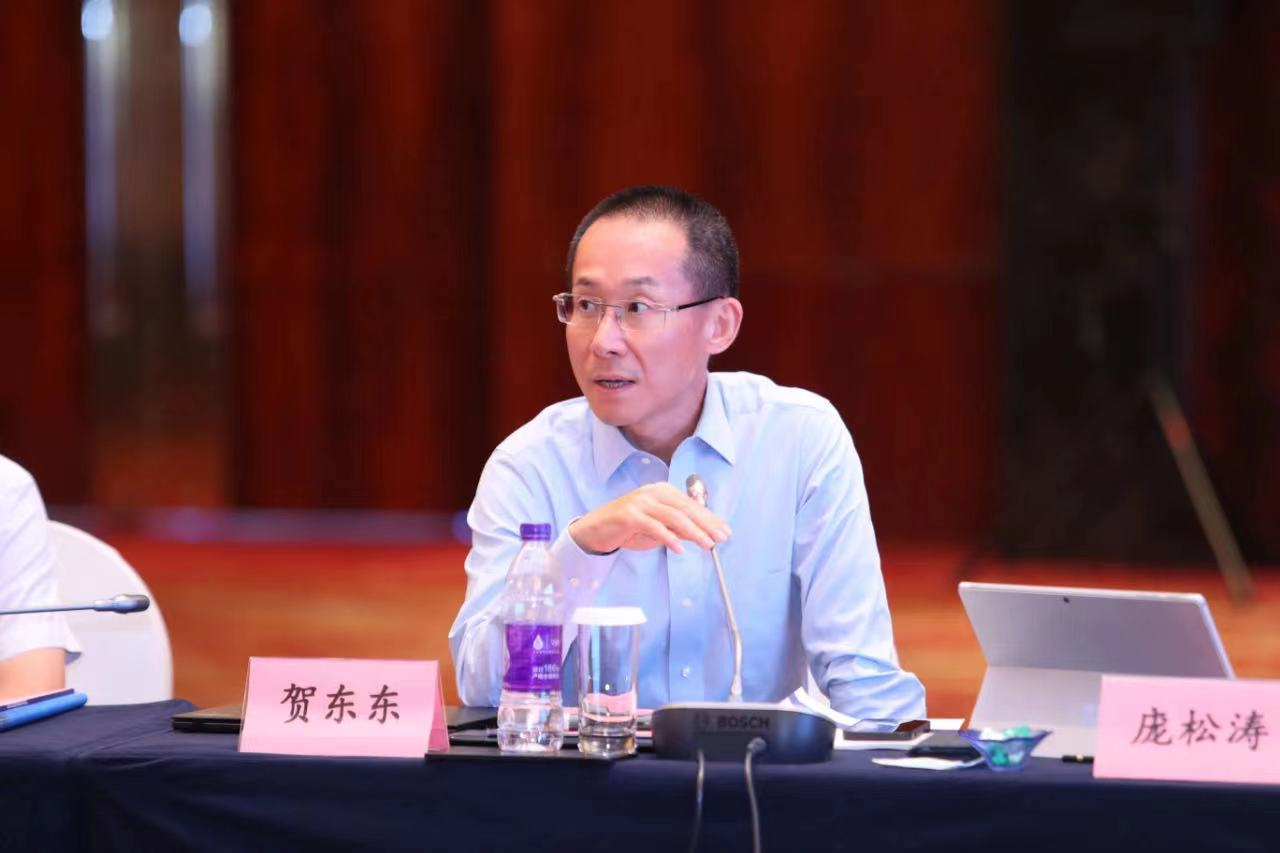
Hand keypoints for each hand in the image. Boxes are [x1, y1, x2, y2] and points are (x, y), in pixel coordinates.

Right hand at [569, 483, 731, 554]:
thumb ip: (680, 529)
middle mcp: (653, 493)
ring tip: (707, 545)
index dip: (710, 518)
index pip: (691, 504)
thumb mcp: (659, 528)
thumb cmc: (629, 528)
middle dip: (706, 524)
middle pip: (685, 508)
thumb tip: (705, 535)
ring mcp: (640, 502)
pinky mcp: (629, 515)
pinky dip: (669, 538)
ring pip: (673, 516)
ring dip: (693, 532)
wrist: (596, 530)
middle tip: (721, 538)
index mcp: (662, 491)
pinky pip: (654, 526)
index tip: (725, 531)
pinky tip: (680, 549)